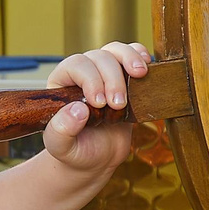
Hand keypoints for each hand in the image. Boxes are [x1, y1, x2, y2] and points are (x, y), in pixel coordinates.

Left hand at [40, 40, 150, 176]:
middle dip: (112, 78)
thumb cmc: (76, 151)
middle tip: (118, 105)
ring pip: (115, 51)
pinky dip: (140, 55)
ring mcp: (104, 74)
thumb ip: (61, 130)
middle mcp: (82, 74)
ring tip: (139, 76)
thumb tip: (77, 109)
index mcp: (61, 84)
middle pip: (99, 57)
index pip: (75, 65)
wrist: (96, 159)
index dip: (90, 79)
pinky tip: (146, 67)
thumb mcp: (61, 147)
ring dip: (129, 60)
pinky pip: (132, 55)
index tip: (99, 104)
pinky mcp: (124, 78)